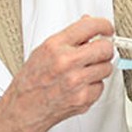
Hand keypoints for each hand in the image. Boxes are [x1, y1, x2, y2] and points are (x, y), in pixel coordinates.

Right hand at [2, 16, 114, 131]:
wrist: (23, 109)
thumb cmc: (31, 81)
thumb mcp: (44, 50)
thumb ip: (69, 37)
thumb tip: (88, 22)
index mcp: (55, 46)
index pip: (90, 26)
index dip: (104, 25)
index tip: (107, 29)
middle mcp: (66, 62)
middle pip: (105, 48)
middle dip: (104, 49)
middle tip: (99, 52)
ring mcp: (76, 81)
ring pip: (107, 68)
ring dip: (99, 69)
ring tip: (83, 72)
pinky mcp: (83, 98)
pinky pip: (101, 86)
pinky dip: (94, 86)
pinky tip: (80, 86)